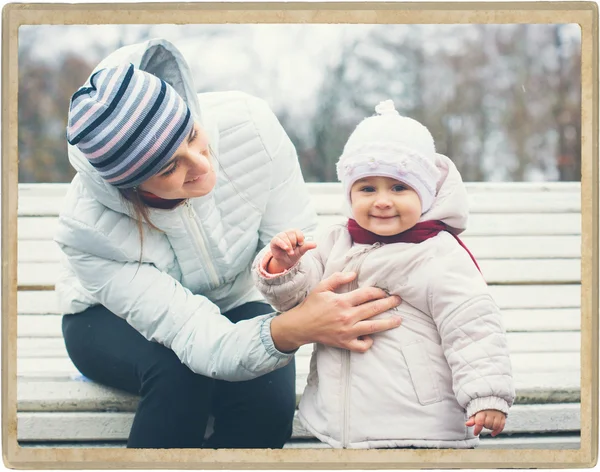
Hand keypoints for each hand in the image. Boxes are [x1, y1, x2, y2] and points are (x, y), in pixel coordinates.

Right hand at [267, 229, 316, 272]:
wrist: (285, 261)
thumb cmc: (294, 253)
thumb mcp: (301, 250)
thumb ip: (307, 246)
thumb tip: (315, 244)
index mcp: (294, 232)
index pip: (297, 231)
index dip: (300, 238)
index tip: (300, 244)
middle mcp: (287, 232)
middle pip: (291, 234)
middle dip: (294, 243)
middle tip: (293, 249)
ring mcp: (280, 236)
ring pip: (285, 237)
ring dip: (289, 246)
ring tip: (290, 252)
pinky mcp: (274, 240)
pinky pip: (278, 240)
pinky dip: (283, 244)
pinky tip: (286, 249)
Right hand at [270, 271, 401, 352]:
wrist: (300, 326)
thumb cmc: (311, 305)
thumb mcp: (322, 287)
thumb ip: (338, 278)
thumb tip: (354, 274)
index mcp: (342, 301)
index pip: (367, 294)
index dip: (378, 292)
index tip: (384, 291)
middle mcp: (347, 316)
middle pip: (374, 309)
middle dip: (389, 304)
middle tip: (399, 301)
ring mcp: (347, 331)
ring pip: (373, 327)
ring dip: (388, 323)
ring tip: (398, 320)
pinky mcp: (344, 343)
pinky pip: (362, 346)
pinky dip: (369, 342)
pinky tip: (371, 336)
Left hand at [466, 409, 505, 436]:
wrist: (490, 400)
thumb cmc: (481, 407)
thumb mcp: (475, 412)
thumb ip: (472, 419)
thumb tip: (467, 424)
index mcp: (482, 411)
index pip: (480, 421)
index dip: (477, 429)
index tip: (475, 433)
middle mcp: (490, 413)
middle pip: (488, 424)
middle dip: (484, 426)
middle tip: (483, 424)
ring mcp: (497, 414)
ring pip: (495, 426)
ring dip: (491, 428)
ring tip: (488, 425)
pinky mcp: (502, 417)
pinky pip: (501, 426)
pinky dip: (497, 431)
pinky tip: (493, 433)